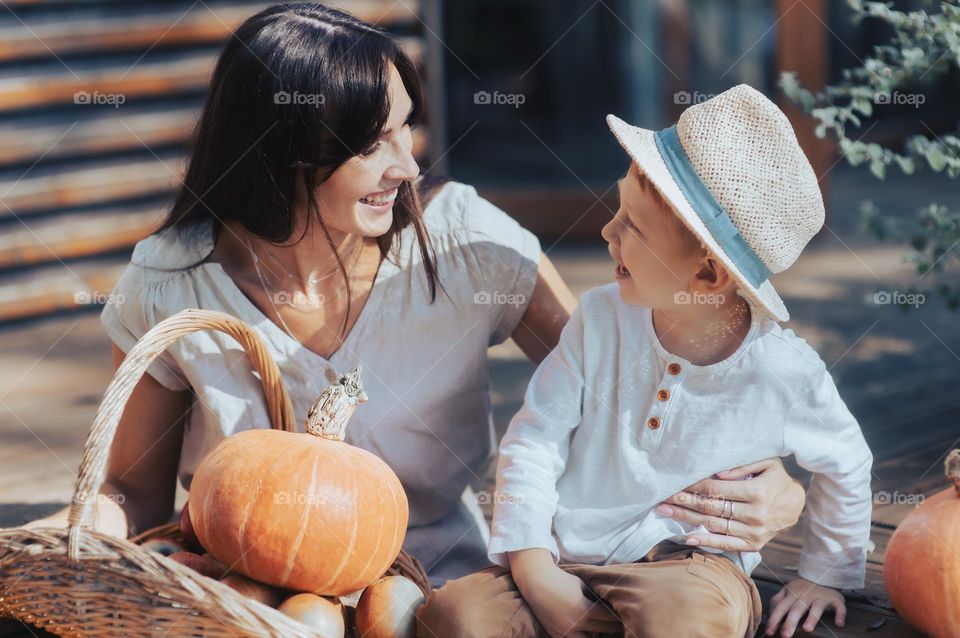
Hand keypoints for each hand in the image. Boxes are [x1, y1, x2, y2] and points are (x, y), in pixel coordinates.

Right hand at [509, 554, 618, 637]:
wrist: (536, 580)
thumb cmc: (561, 579)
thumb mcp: (582, 585)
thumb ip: (594, 597)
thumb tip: (608, 603)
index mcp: (584, 610)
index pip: (608, 619)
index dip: (617, 618)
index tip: (624, 616)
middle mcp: (575, 624)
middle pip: (601, 630)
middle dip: (612, 627)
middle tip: (619, 625)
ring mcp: (564, 631)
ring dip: (596, 635)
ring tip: (602, 630)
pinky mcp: (556, 634)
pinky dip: (581, 636)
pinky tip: (587, 631)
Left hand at [656, 457, 804, 551]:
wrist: (797, 505)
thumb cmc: (777, 479)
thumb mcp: (767, 464)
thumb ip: (742, 466)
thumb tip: (716, 472)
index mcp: (757, 492)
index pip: (716, 489)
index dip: (693, 487)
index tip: (674, 484)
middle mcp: (754, 514)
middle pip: (711, 508)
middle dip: (683, 502)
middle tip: (662, 499)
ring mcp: (753, 532)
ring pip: (713, 525)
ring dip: (686, 519)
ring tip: (666, 513)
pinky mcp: (753, 544)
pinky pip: (726, 544)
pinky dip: (706, 542)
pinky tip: (687, 537)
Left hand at [765, 578, 845, 636]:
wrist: (824, 574)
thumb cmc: (803, 587)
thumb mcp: (788, 590)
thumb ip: (778, 600)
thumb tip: (769, 613)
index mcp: (792, 594)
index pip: (781, 607)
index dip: (774, 619)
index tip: (768, 631)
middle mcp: (806, 595)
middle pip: (797, 609)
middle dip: (790, 622)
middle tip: (785, 635)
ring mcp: (821, 597)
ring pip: (816, 608)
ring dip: (812, 618)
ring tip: (807, 629)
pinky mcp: (835, 599)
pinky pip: (839, 607)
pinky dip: (840, 615)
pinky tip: (838, 624)